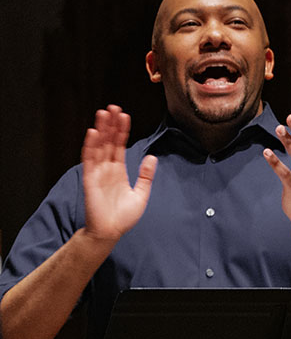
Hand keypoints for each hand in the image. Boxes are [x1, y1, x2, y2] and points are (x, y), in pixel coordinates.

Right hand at [81, 105, 156, 242]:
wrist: (110, 232)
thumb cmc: (124, 216)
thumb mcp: (141, 194)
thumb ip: (146, 176)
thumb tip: (152, 157)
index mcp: (119, 171)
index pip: (120, 145)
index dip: (122, 131)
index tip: (125, 115)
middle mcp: (107, 168)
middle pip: (109, 142)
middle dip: (111, 125)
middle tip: (113, 107)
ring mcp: (98, 172)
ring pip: (99, 146)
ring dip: (101, 130)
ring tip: (103, 113)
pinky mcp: (90, 179)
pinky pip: (90, 160)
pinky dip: (91, 146)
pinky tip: (93, 132)